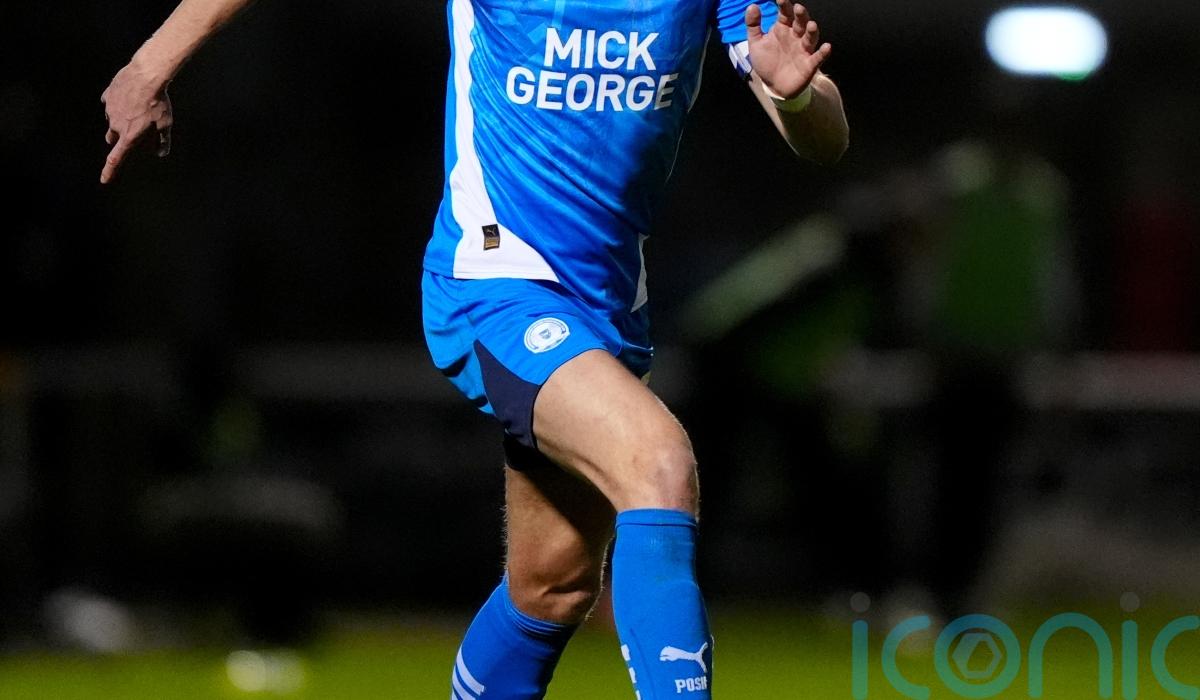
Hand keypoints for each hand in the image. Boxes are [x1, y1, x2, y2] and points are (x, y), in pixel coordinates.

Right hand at [99, 59, 172, 183]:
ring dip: (120, 118)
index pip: (117, 158)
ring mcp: (110, 109)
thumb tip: (160, 153)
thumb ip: (162, 141)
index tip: (104, 179)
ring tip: (135, 108)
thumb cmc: (158, 102)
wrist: (146, 76)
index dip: (109, 170)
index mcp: (129, 135)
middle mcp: (116, 124)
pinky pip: (110, 102)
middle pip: (112, 137)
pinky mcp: (108, 95)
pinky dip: (117, 103)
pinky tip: (127, 97)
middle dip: (118, 137)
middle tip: (131, 130)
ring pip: (111, 119)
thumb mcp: (165, 124)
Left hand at [745, 0, 831, 99]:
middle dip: (800, 15)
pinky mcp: (809, 65)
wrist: (773, 86)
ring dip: (812, 31)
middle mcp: (796, 36)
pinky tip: (827, 47)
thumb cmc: (767, 62)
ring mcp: (803, 50)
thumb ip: (753, 25)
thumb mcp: (756, 43)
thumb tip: (752, 5)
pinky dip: (823, 53)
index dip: (784, 6)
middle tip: (798, 8)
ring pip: (811, 37)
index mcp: (783, 29)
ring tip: (811, 25)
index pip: (785, 14)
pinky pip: (818, 58)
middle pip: (800, 23)